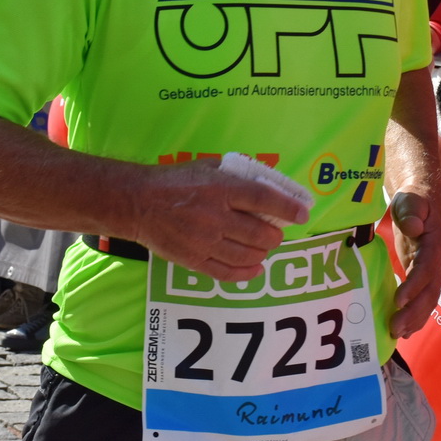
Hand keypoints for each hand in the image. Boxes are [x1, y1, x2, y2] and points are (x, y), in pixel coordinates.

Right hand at [132, 160, 310, 281]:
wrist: (138, 203)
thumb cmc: (174, 180)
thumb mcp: (206, 167)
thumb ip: (234, 176)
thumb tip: (264, 184)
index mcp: (222, 189)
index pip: (264, 199)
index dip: (288, 208)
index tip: (303, 213)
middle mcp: (216, 217)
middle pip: (261, 233)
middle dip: (275, 235)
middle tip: (275, 233)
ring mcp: (205, 241)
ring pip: (248, 256)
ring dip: (263, 253)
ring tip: (263, 248)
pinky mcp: (194, 259)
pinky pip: (228, 273)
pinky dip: (247, 273)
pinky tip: (255, 268)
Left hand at [387, 189, 440, 337]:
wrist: (422, 200)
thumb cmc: (414, 199)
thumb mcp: (411, 200)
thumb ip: (412, 212)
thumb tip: (413, 226)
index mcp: (436, 244)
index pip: (427, 269)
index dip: (415, 286)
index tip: (399, 300)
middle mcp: (438, 261)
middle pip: (429, 291)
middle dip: (414, 312)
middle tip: (395, 328)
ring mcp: (432, 271)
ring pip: (428, 300)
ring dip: (415, 319)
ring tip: (398, 334)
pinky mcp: (423, 276)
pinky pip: (422, 299)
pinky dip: (415, 316)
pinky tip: (404, 331)